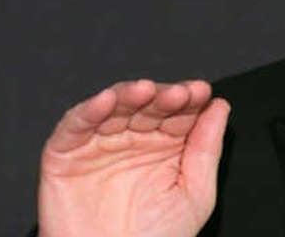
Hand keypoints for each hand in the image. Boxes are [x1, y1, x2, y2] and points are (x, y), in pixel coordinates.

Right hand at [38, 79, 229, 236]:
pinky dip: (88, 111)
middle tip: (179, 95)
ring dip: (128, 95)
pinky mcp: (64, 155)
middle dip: (162, 96)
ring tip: (146, 91)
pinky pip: (74, 126)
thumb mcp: (195, 193)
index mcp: (165, 145)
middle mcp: (133, 140)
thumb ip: (207, 148)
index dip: (189, 98)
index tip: (200, 92)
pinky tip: (107, 101)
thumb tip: (220, 106)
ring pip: (112, 108)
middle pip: (147, 105)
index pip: (178, 112)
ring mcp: (99, 145)